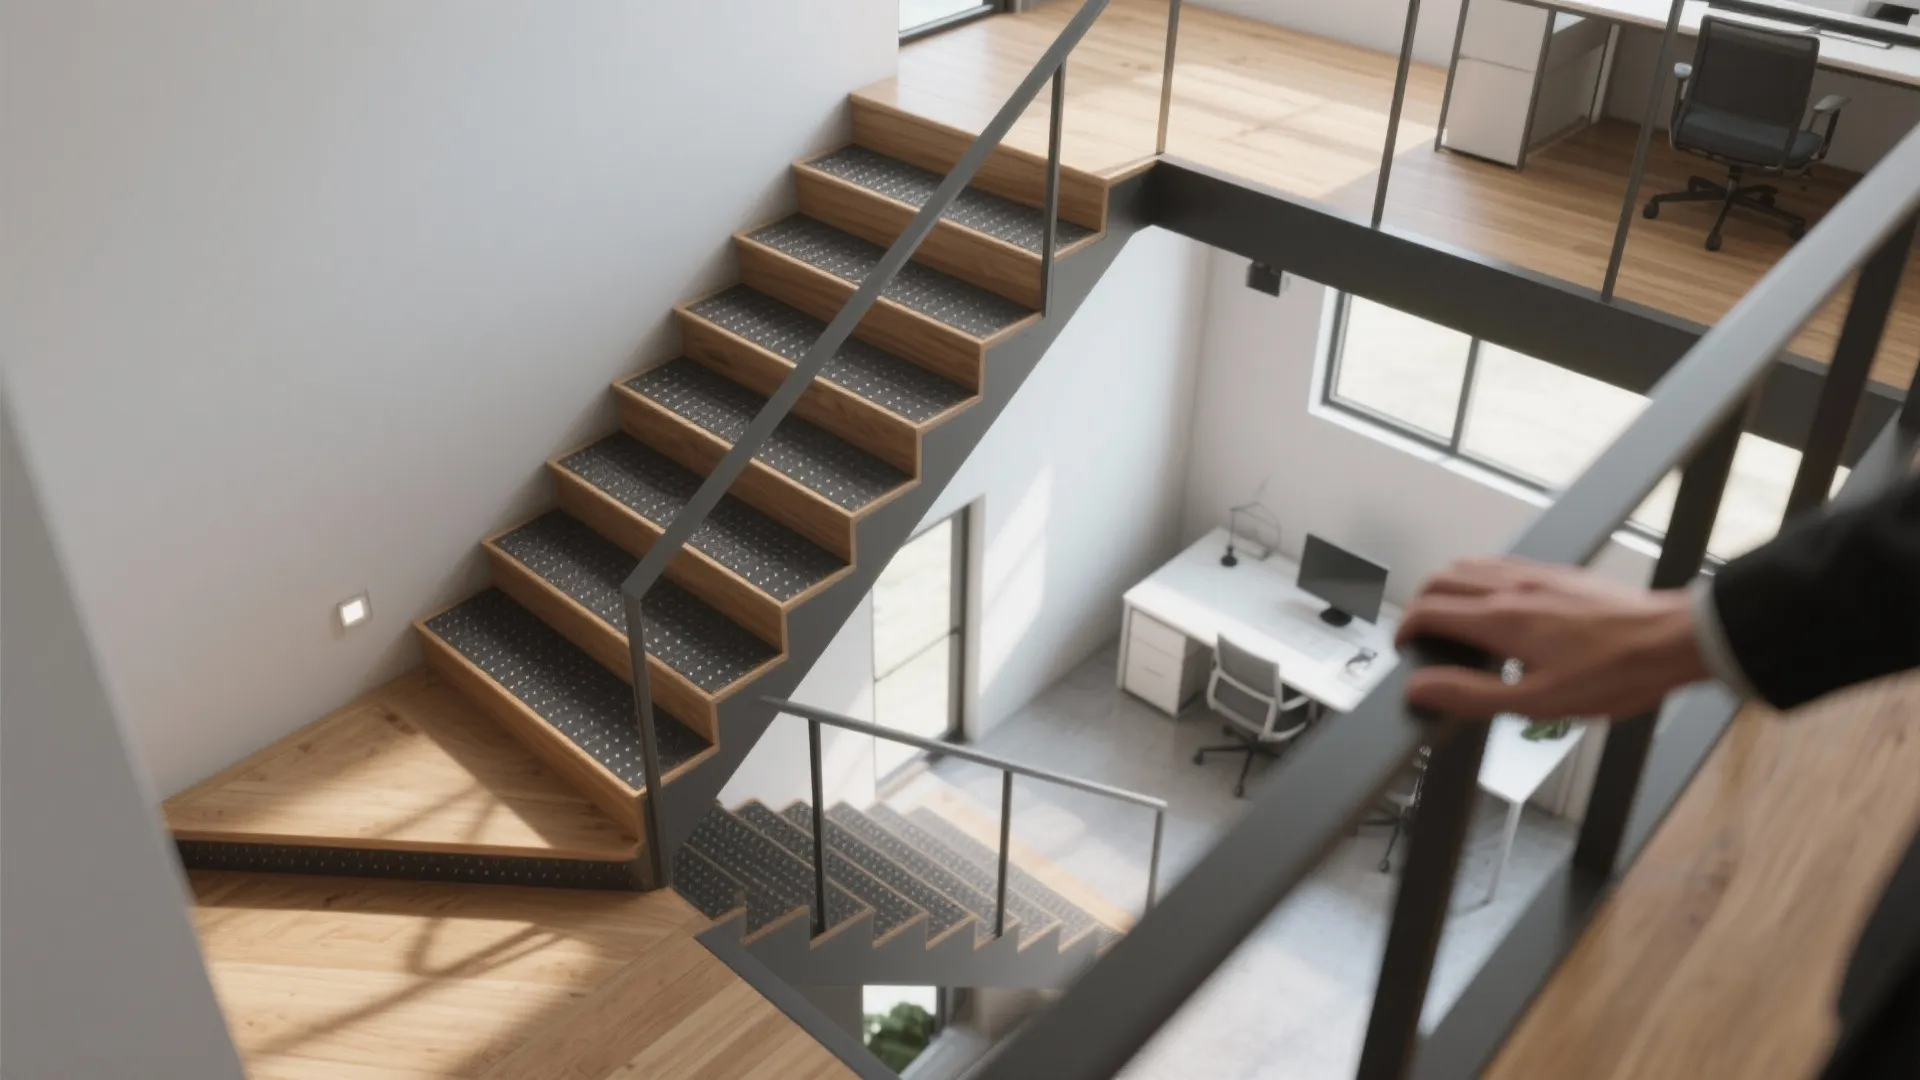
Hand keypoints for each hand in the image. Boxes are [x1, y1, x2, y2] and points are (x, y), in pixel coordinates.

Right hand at [1395, 557, 1708, 719]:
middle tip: (1421, 633)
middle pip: (1441, 578)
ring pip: (1469, 564)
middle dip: (1419, 604)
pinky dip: (1478, 578)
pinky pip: (1501, 563)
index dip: (1405, 629)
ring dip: (1447, 587)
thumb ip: (1471, 695)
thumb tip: (1421, 688)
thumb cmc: (1615, 674)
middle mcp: (1512, 587)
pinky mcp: (1557, 573)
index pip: (1429, 610)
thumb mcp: (1537, 701)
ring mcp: (1535, 575)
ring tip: (1450, 618)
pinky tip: (1494, 605)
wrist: (1672, 640)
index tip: (1405, 648)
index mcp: (1501, 619)